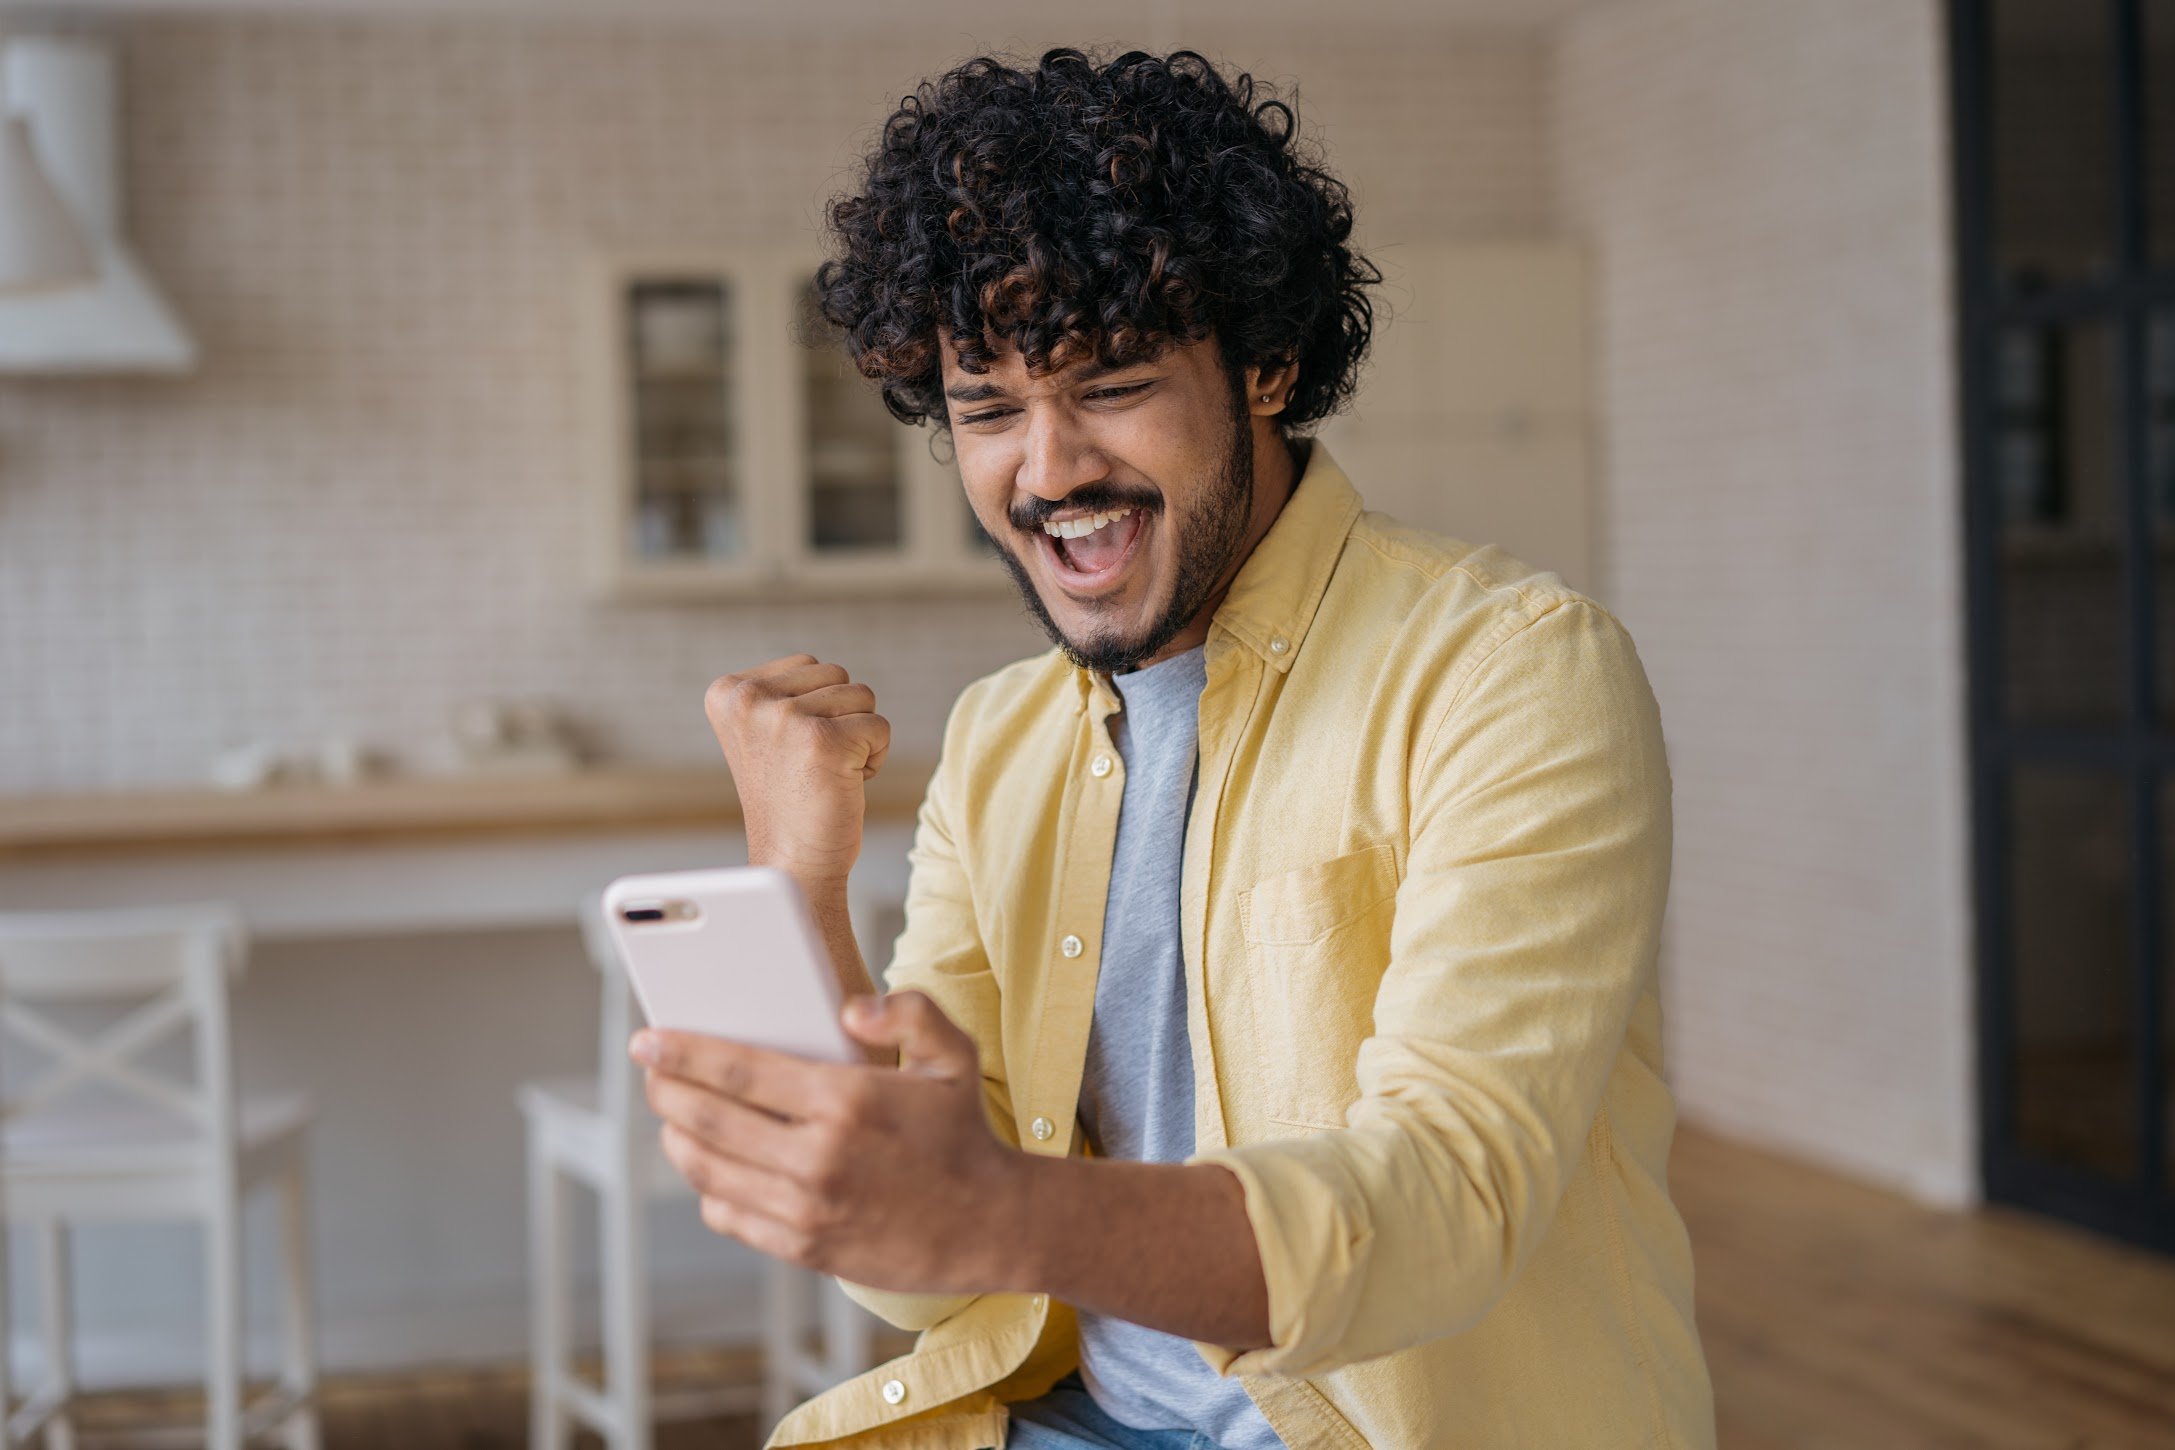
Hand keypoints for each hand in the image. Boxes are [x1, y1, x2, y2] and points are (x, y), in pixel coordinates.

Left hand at [634, 990, 1025, 1292]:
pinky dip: (707, 1186)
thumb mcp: (955, 1055)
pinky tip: (710, 1162)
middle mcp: (819, 1157)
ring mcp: (807, 1208)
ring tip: (673, 1113)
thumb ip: (910, 1012)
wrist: (989, 1225)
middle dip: (665, 1089)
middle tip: (651, 1070)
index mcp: (847, 1101)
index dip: (682, 1053)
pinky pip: (729, 1214)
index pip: (739, 1071)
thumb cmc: (962, 1134)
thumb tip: (849, 1009)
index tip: (647, 1038)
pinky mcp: (804, 1248)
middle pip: (708, 1119)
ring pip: (708, 1169)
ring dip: (677, 1137)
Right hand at [703, 654, 888, 886]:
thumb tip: (822, 669)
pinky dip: (875, 757)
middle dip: (840, 718)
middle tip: (812, 766)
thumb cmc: (788, 799)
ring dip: (858, 736)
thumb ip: (781, 692)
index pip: (809, 666)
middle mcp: (748, 699)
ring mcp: (784, 718)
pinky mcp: (823, 740)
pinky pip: (880, 725)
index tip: (791, 751)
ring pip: (862, 696)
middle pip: (837, 674)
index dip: (816, 709)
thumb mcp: (765, 732)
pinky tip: (844, 784)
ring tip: (826, 774)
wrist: (792, 862)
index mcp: (728, 692)